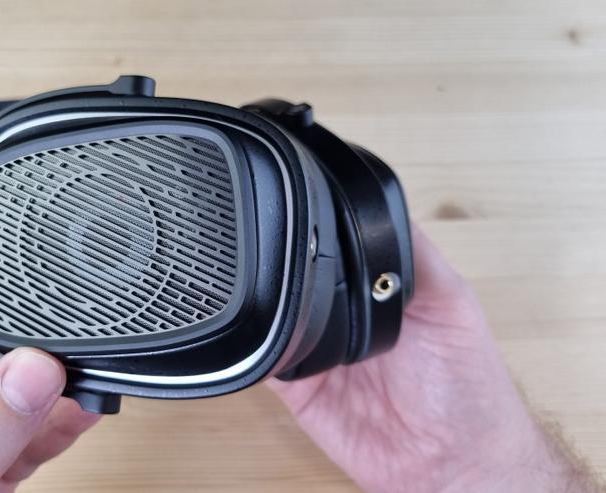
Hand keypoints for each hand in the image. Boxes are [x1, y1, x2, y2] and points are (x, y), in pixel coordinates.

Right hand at [268, 225, 600, 491]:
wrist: (448, 464)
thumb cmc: (468, 385)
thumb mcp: (452, 302)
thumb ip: (414, 255)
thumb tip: (374, 204)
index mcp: (378, 285)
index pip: (336, 241)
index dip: (317, 219)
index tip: (296, 196)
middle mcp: (345, 312)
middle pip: (297, 272)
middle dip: (283, 260)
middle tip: (271, 246)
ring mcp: (318, 347)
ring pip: (275, 312)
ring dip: (266, 301)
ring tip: (256, 283)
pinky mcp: (296, 386)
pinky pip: (263, 359)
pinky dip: (253, 346)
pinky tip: (252, 330)